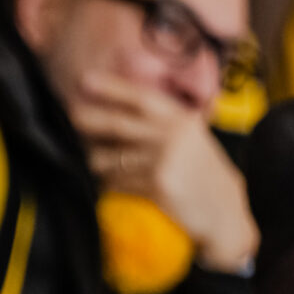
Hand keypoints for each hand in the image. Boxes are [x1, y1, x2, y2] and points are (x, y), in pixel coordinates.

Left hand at [73, 72, 257, 270]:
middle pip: (119, 124)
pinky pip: (117, 182)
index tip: (86, 81)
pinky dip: (108, 185)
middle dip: (90, 119)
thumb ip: (162, 126)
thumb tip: (118, 117)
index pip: (141, 98)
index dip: (112, 88)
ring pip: (112, 159)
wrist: (223, 213)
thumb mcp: (191, 140)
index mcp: (181, 119)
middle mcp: (173, 135)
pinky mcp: (157, 184)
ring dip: (97, 163)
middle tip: (70, 115)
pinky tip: (110, 187)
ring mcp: (165, 160)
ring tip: (97, 165)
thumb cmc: (201, 176)